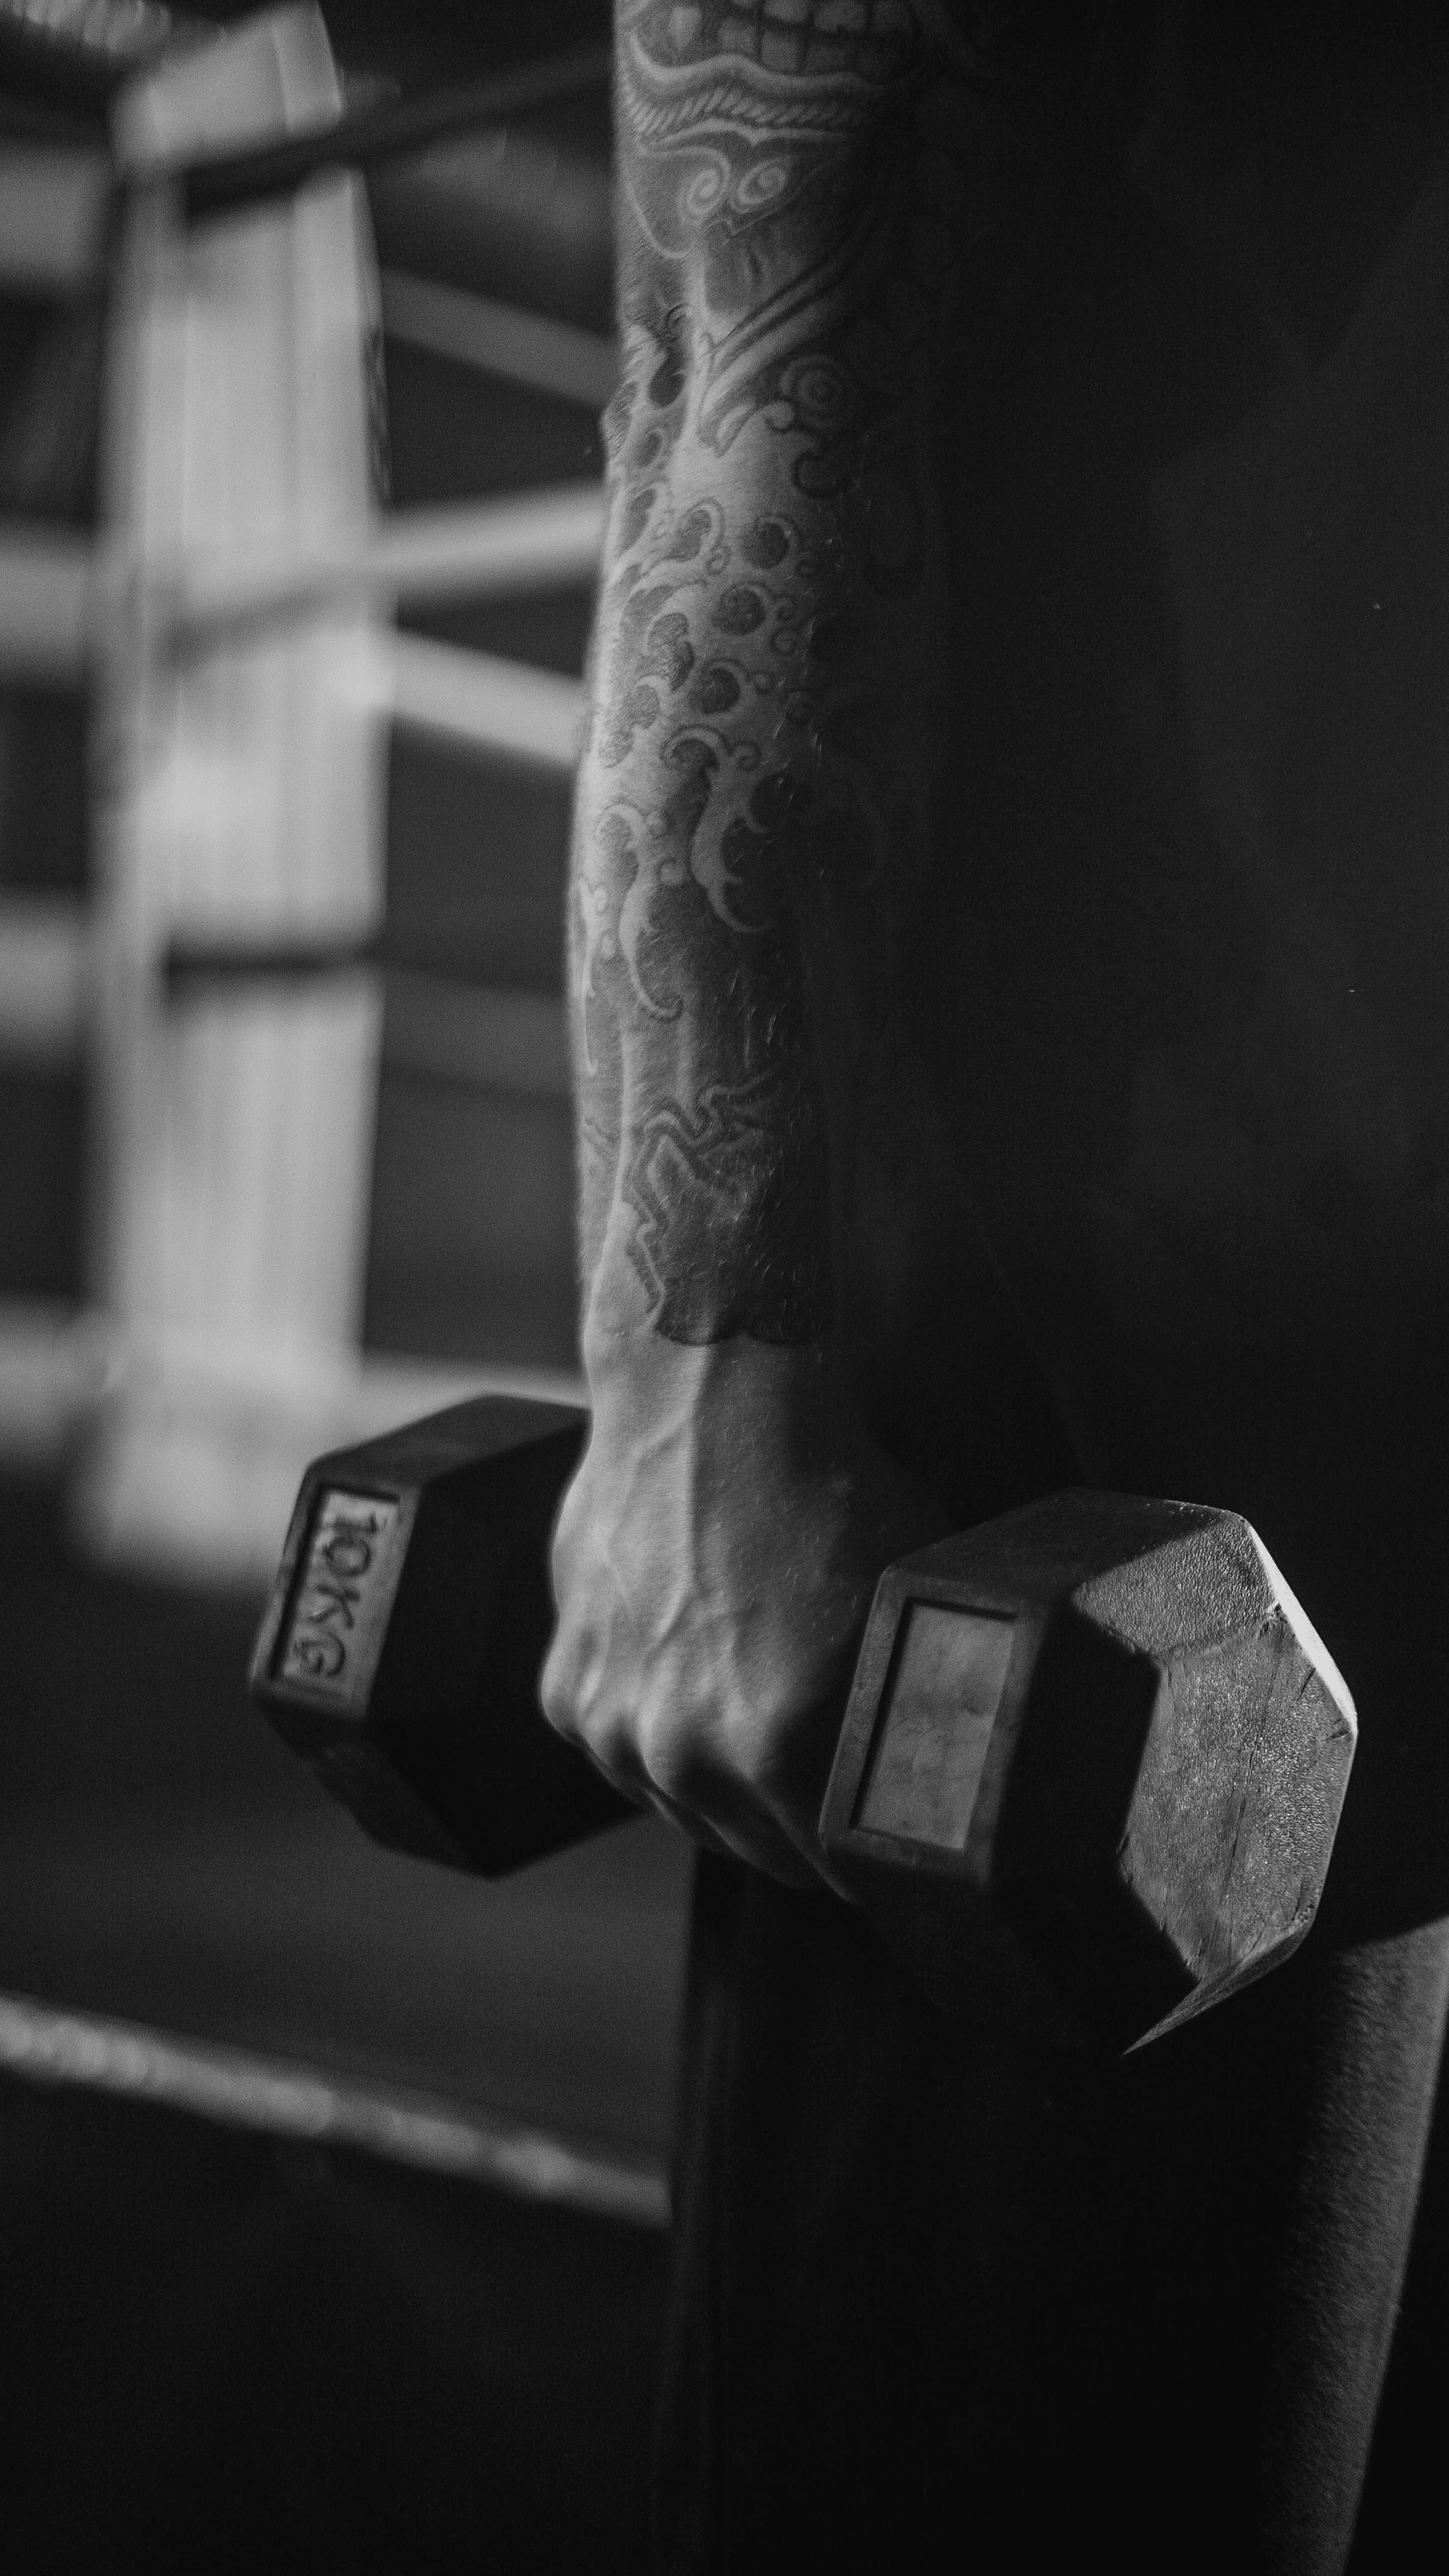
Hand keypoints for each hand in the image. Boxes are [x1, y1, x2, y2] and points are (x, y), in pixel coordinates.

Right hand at [540, 1338, 948, 1888]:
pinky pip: (624, 1753)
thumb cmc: (826, 1488)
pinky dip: (657, 1734)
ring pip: (686, 1810)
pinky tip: (699, 1676)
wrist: (707, 1399)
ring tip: (766, 1715)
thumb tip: (950, 1775)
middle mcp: (684, 1753)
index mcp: (778, 1747)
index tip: (891, 1835)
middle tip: (837, 1776)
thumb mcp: (905, 1608)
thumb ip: (911, 1713)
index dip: (875, 1856)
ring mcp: (612, 1726)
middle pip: (760, 1852)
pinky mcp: (566, 1693)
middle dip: (803, 1828)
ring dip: (726, 1787)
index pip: (838, 1867)